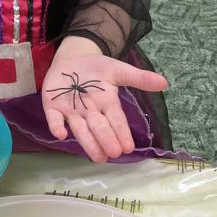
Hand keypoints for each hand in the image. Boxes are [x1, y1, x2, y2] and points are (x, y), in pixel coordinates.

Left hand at [42, 38, 167, 162]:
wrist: (72, 58)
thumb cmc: (96, 68)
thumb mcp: (118, 69)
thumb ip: (138, 77)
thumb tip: (164, 83)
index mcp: (106, 103)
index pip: (116, 120)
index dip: (121, 133)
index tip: (128, 147)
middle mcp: (89, 112)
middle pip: (99, 127)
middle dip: (106, 139)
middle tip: (114, 153)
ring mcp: (70, 111)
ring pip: (80, 129)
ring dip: (87, 142)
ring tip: (97, 157)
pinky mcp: (52, 106)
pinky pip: (54, 118)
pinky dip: (56, 125)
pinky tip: (60, 134)